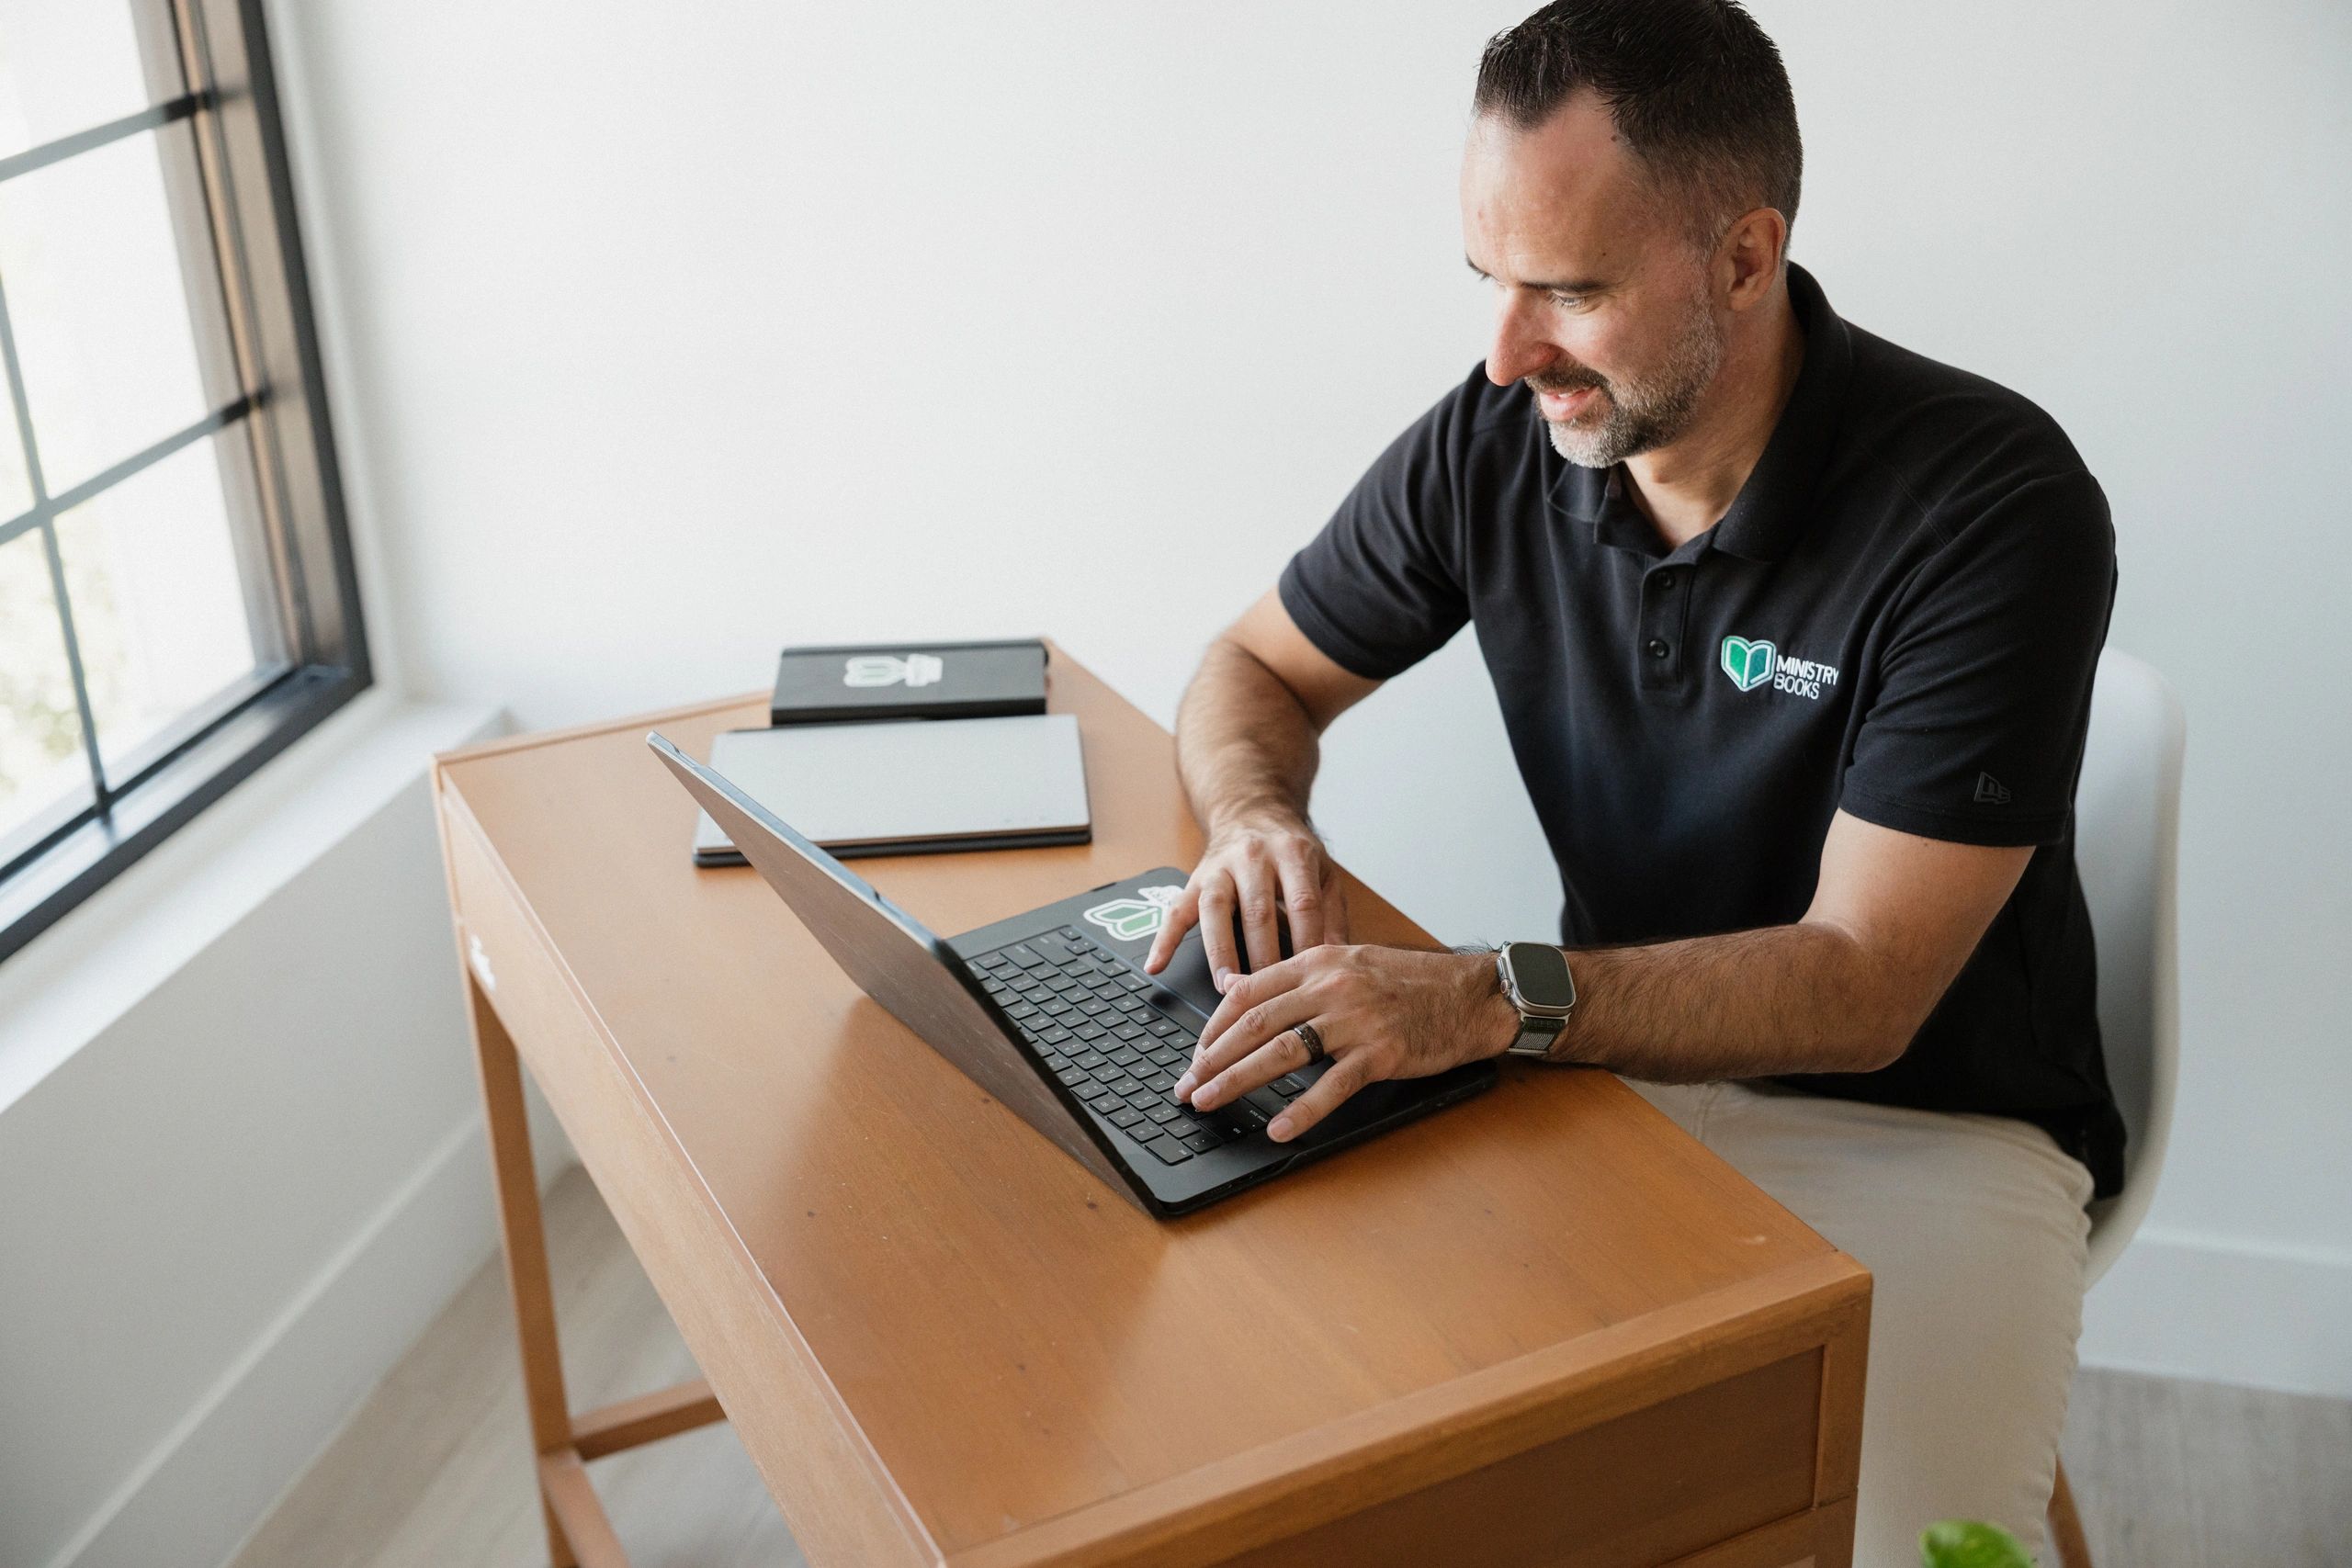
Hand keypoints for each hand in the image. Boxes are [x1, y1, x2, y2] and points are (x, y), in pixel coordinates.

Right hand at [1142, 811, 1346, 990]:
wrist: (1252, 810)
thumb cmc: (1291, 850)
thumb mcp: (1324, 871)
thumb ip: (1333, 914)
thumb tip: (1339, 959)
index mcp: (1292, 853)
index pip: (1302, 903)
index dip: (1307, 941)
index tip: (1309, 977)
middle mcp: (1253, 856)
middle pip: (1258, 910)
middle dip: (1263, 955)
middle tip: (1270, 993)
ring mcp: (1219, 867)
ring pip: (1215, 909)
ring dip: (1219, 950)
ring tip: (1226, 986)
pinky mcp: (1194, 879)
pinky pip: (1175, 910)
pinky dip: (1163, 939)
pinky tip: (1156, 966)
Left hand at [1171, 945, 1518, 1141]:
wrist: (1471, 993)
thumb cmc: (1411, 982)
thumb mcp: (1348, 961)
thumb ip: (1296, 976)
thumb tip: (1239, 989)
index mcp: (1318, 960)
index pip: (1248, 993)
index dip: (1213, 1026)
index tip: (1195, 1052)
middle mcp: (1331, 986)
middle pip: (1254, 1024)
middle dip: (1211, 1059)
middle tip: (1186, 1085)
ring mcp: (1356, 1020)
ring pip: (1282, 1052)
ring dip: (1237, 1081)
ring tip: (1209, 1101)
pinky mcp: (1381, 1053)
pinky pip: (1332, 1085)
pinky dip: (1302, 1110)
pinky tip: (1279, 1128)